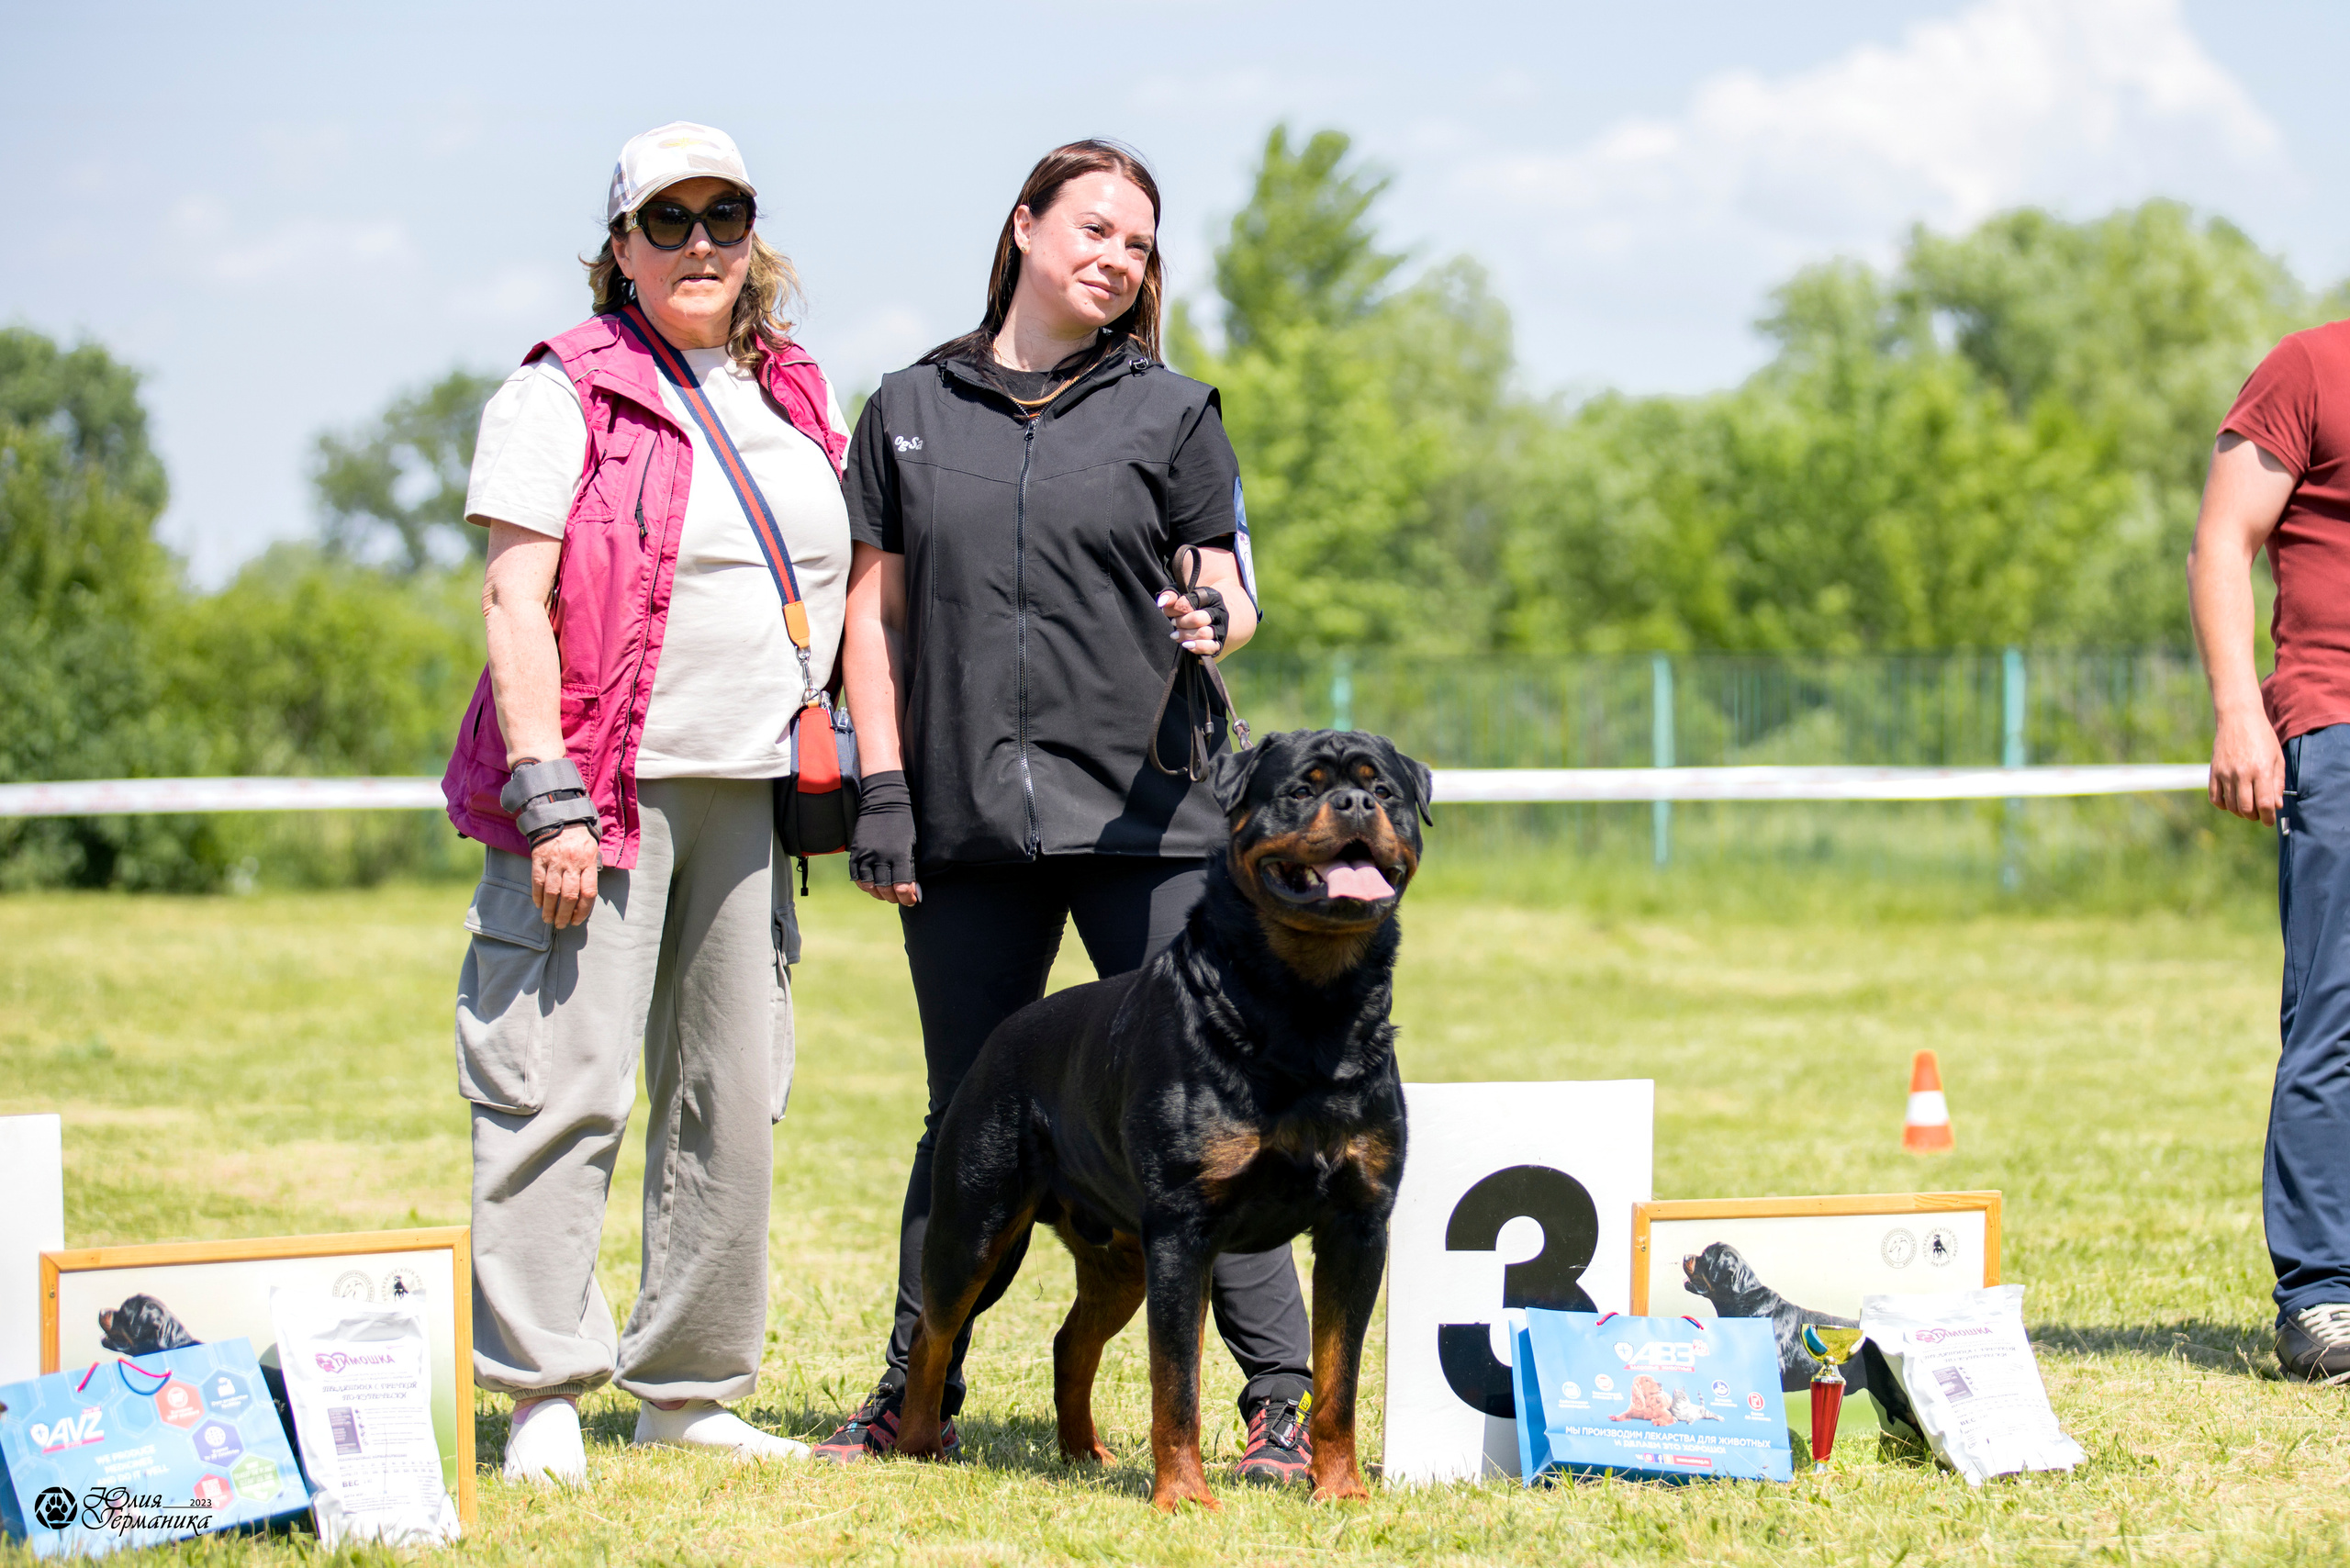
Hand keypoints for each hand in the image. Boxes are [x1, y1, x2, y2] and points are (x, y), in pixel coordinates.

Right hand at [531, 822, 599, 926]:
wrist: (560, 816)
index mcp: (588, 862)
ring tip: (548, 919)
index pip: (588, 892)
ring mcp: (554, 861)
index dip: (583, 911)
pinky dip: (537, 895)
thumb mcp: (593, 851)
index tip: (577, 921)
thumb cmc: (579, 839)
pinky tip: (539, 904)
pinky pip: (537, 881)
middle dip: (565, 915)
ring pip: (551, 891)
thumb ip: (590, 872)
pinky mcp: (539, 858)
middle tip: (561, 924)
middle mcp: (572, 863)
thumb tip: (586, 898)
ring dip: (549, 909)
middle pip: (569, 896)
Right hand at [850, 770, 919, 905]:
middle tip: (900, 898)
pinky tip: (873, 886)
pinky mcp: (856, 852)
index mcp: (899, 854)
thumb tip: (914, 892)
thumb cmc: (904, 823)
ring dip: (879, 894)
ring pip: (869, 886)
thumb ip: (911, 868)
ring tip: (886, 893)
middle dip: (894, 898)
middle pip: (885, 889)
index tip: (912, 900)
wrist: (884, 800)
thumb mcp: (912, 844)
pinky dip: (864, 885)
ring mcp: (866, 854)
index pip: (901, 886)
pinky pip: (856, 876)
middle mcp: (881, 856)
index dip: (907, 898)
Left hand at [1157, 584, 1226, 657]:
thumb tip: (1162, 603)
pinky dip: (1196, 647)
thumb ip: (1171, 595)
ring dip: (1185, 635)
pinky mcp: (1219, 644)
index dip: (1175, 609)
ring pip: (1203, 633)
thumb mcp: (1182, 596)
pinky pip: (1209, 647)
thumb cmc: (1193, 607)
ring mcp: (1220, 629)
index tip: (1170, 612)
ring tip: (1176, 635)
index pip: (1190, 602)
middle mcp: (1218, 612)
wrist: (1212, 620)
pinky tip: (1186, 644)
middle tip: (1174, 623)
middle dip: (1181, 623)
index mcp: (1210, 597)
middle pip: (1197, 619)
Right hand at [2210, 711, 2284, 825]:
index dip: (2268, 817)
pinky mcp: (2214, 771)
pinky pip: (2215, 797)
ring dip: (2240, 812)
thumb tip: (2276, 805)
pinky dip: (2223, 805)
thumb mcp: (2277, 758)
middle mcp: (2242, 773)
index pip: (2264, 803)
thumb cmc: (2262, 737)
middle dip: (2254, 816)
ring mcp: (2225, 773)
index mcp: (2261, 770)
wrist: (2238, 718)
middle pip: (2246, 808)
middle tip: (2259, 814)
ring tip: (2247, 808)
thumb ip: (2277, 783)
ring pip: (2231, 805)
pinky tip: (2231, 801)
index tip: (2270, 821)